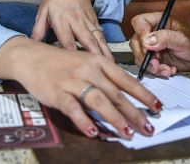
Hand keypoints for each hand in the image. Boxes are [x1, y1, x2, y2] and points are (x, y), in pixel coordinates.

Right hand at [0, 37, 161, 138]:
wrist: (32, 56)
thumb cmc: (62, 62)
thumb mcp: (87, 63)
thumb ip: (105, 78)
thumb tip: (124, 97)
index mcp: (100, 62)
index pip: (127, 80)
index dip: (144, 94)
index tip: (157, 107)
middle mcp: (90, 70)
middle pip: (117, 94)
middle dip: (135, 113)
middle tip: (148, 127)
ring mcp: (74, 81)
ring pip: (99, 101)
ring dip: (116, 119)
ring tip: (127, 133)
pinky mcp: (58, 92)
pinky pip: (73, 108)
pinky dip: (84, 121)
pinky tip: (94, 132)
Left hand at [31, 0, 111, 59]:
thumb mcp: (43, 11)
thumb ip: (38, 29)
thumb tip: (32, 44)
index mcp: (62, 20)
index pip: (67, 40)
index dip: (71, 54)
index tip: (74, 66)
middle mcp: (77, 22)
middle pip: (86, 40)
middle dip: (93, 55)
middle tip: (98, 67)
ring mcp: (88, 22)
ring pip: (97, 39)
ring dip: (103, 53)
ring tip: (109, 65)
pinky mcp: (95, 22)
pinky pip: (101, 36)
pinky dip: (106, 47)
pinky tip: (109, 57)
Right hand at [129, 13, 189, 75]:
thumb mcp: (183, 39)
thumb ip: (166, 38)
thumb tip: (147, 41)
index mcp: (159, 21)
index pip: (139, 22)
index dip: (141, 35)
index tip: (149, 47)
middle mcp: (153, 32)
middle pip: (136, 42)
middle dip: (145, 56)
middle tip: (156, 63)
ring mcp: (152, 46)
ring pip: (140, 56)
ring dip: (152, 66)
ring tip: (167, 69)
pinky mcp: (155, 58)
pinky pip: (147, 66)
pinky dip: (157, 71)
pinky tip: (169, 70)